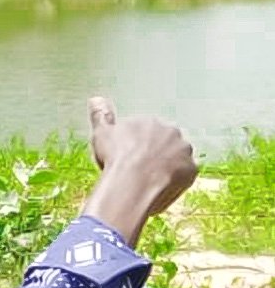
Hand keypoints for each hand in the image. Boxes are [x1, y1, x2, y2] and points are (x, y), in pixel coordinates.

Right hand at [81, 97, 197, 244]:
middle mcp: (172, 132)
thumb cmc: (116, 158)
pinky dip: (173, 181)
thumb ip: (101, 115)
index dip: (134, 146)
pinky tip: (157, 189)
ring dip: (166, 166)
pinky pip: (183, 176)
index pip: (145, 131)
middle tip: (137, 170)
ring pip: (176, 158)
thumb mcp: (102, 134)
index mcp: (151, 122)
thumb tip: (96, 99)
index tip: (125, 157)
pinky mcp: (191, 170)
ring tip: (147, 182)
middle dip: (154, 154)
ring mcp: (184, 151)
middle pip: (164, 143)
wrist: (132, 183)